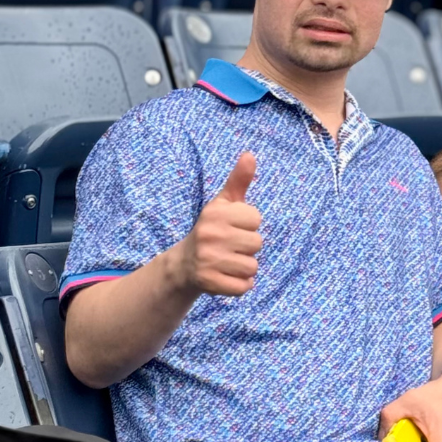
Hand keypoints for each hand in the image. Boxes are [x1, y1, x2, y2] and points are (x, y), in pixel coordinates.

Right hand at [177, 152, 261, 296]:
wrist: (183, 264)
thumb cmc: (212, 229)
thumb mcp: (224, 204)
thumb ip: (239, 180)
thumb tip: (250, 154)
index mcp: (215, 213)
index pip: (256, 219)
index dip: (248, 225)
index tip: (231, 227)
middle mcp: (209, 234)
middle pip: (257, 244)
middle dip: (247, 248)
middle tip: (228, 247)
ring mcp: (208, 259)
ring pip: (252, 267)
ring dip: (244, 268)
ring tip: (226, 261)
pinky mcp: (209, 283)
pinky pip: (244, 287)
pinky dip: (239, 286)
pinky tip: (224, 277)